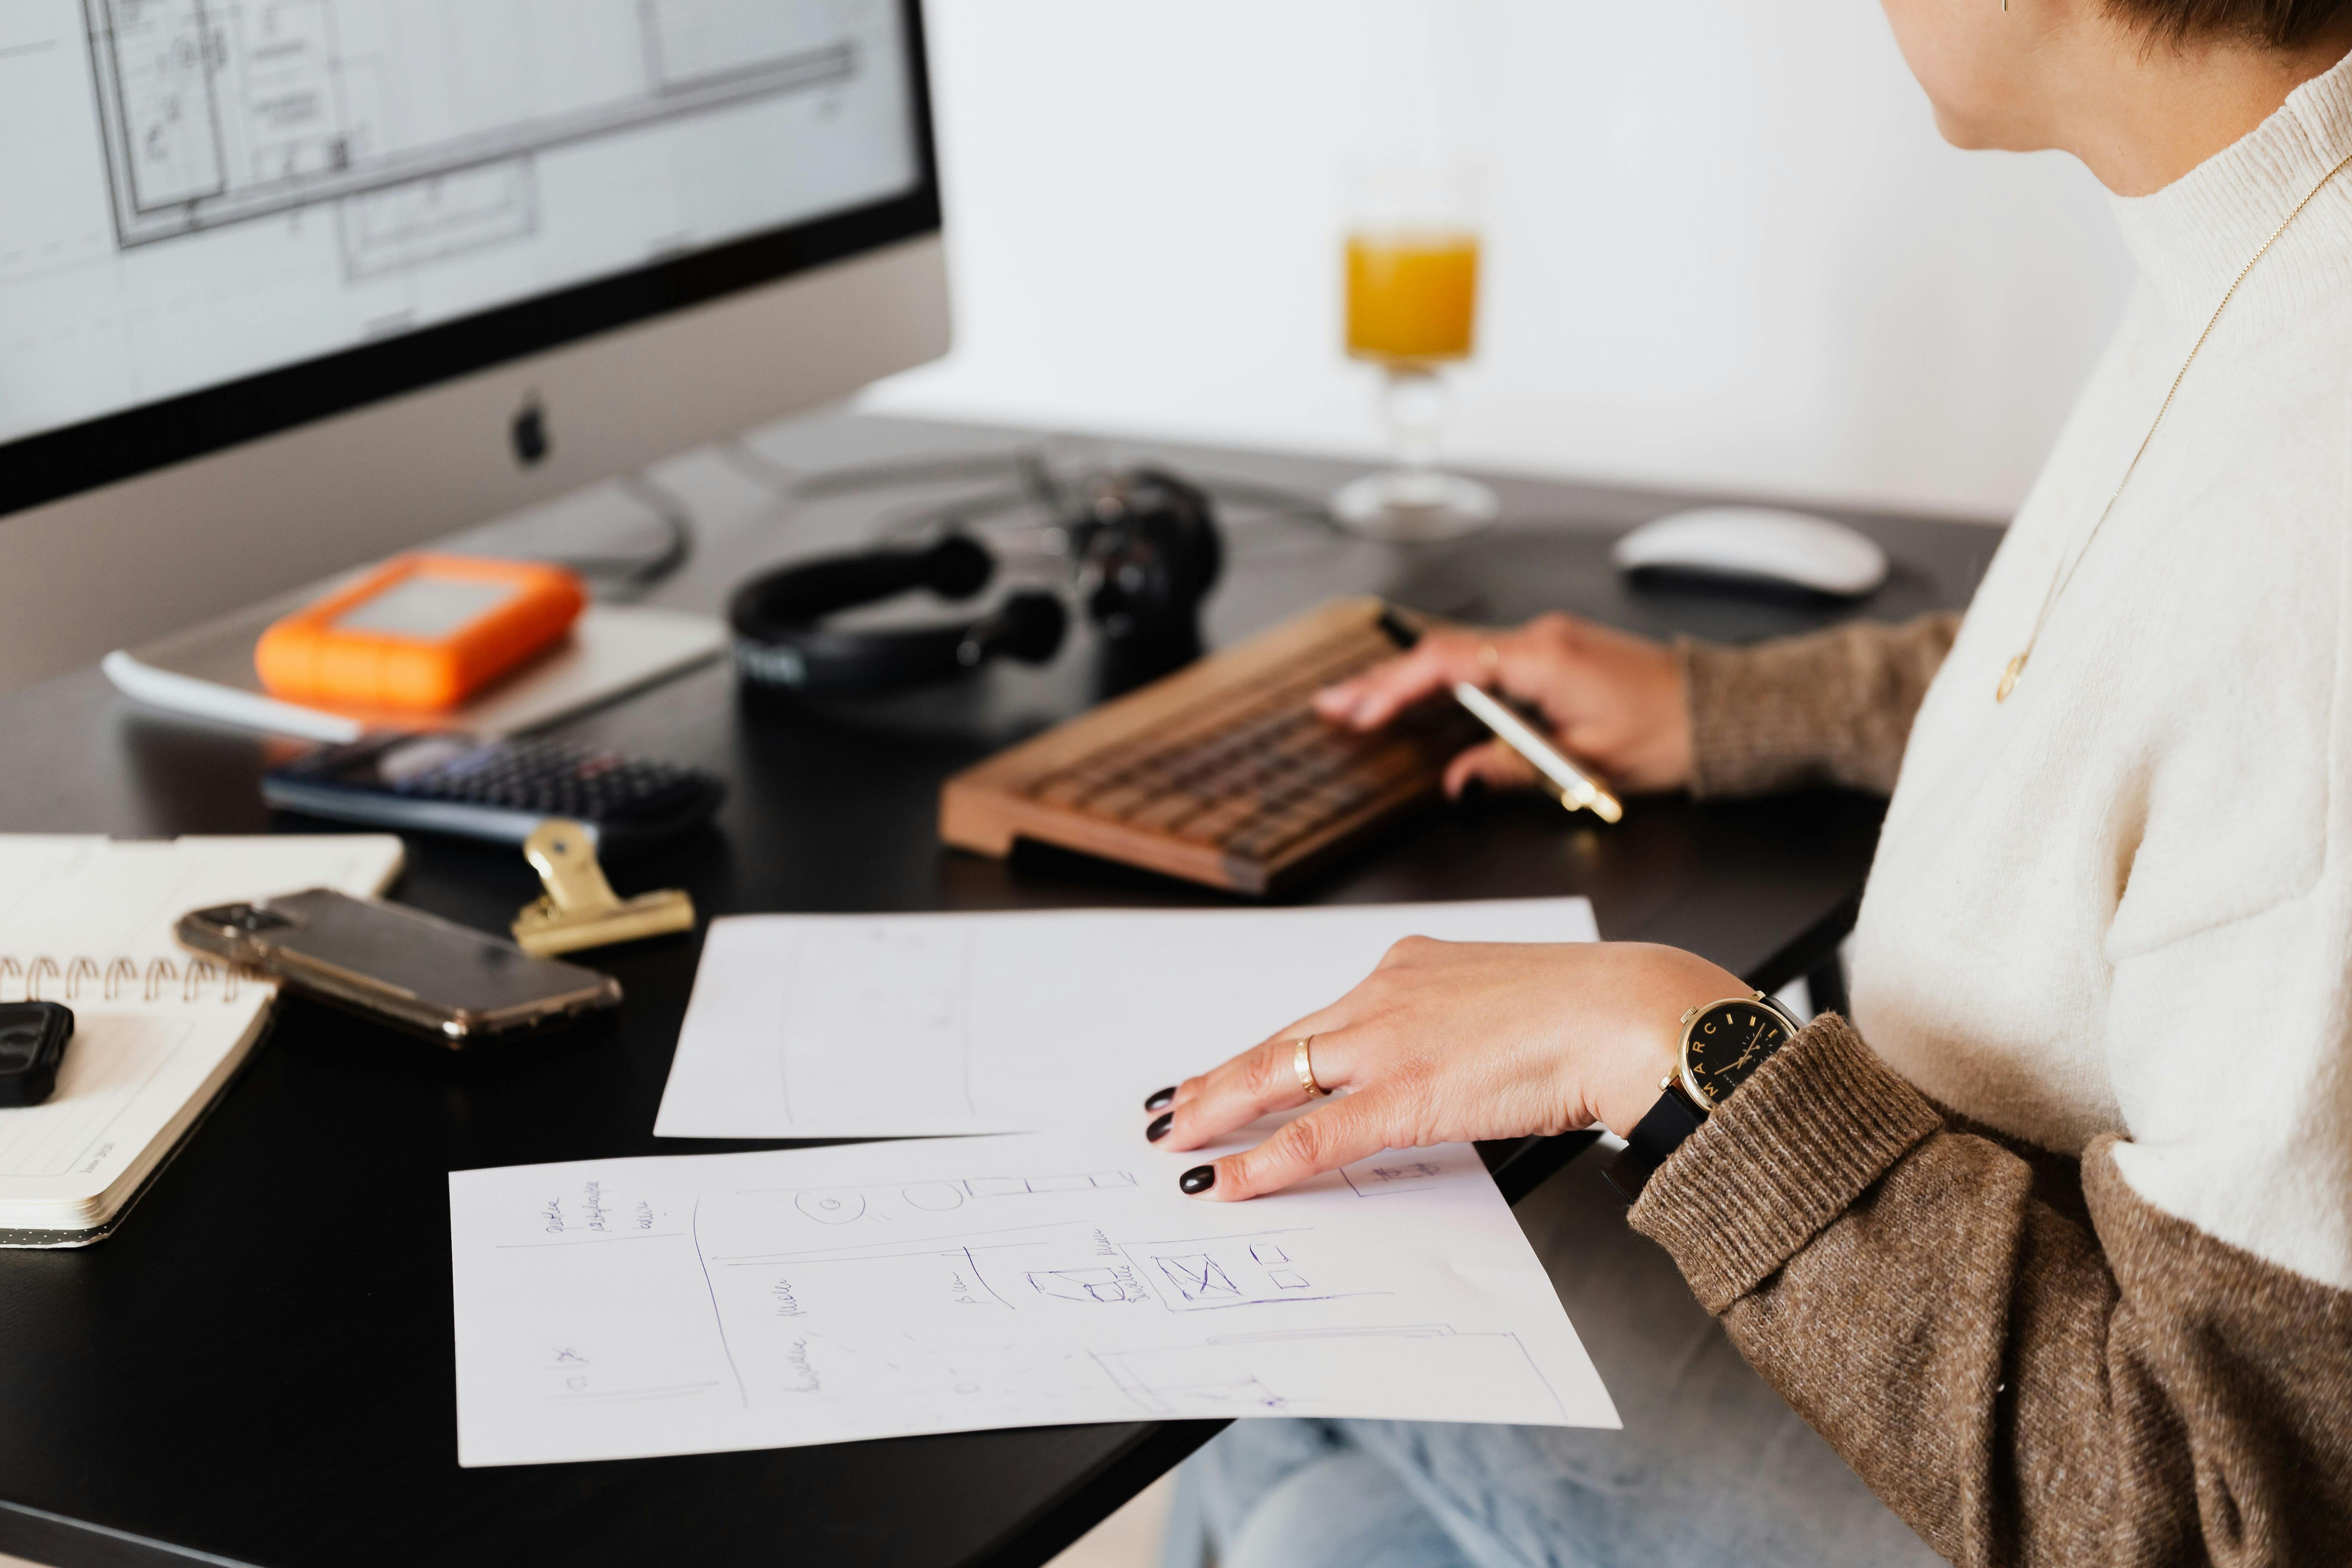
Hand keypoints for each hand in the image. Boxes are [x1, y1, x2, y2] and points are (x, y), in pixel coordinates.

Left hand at [1144, 938, 1745, 1200]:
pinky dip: (1265, 1160)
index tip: (1227, 1067)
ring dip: (1221, 1113)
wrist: (1626, 1012)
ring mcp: (1390, 1041)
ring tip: (1179, 1140)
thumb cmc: (1586, 1013)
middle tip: (1173, 1107)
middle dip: (1220, 1080)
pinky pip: (1317, 1134)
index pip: (1319, 1018)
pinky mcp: (1406, 1091)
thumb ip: (1457, 1028)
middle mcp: (1387, 993)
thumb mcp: (1505, 1003)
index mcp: (1412, 966)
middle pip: (1282, 1043)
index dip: (1267, 1049)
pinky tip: (1228, 1179)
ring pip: (1280, 1078)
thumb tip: (1445, 1067)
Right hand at [1314, 613, 1693, 796]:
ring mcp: (1547, 642)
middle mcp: (1541, 639)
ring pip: (1459, 655)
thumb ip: (1512, 768)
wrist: (1719, 711)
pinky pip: (1485, 661)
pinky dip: (1443, 679)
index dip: (1396, 688)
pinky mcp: (1554, 653)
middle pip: (1442, 654)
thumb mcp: (1586, 763)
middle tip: (1334, 703)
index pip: (1449, 664)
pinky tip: (1418, 696)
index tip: (1360, 712)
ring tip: (1361, 703)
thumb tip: (1457, 780)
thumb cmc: (1669, 733)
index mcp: (1545, 659)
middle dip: (1384, 681)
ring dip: (1409, 680)